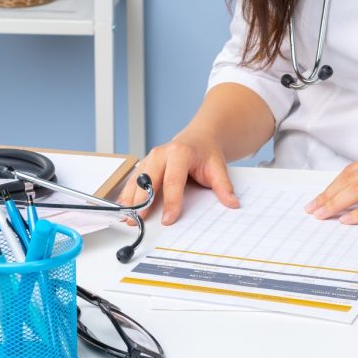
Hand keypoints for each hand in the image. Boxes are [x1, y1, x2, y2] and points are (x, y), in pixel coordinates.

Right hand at [117, 134, 239, 224]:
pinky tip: (124, 207)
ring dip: (131, 199)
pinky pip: (132, 180)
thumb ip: (223, 186)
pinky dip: (127, 194)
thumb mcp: (218, 167)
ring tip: (128, 218)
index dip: (171, 202)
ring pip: (137, 180)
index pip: (173, 181)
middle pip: (149, 180)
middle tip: (139, 220)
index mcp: (179, 153)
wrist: (199, 138)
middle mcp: (161, 154)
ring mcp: (150, 159)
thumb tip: (232, 203)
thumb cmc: (205, 153)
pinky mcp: (144, 165)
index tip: (168, 219)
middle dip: (143, 201)